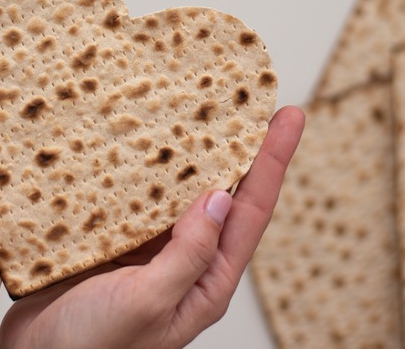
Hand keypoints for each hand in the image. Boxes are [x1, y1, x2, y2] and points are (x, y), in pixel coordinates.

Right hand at [0, 106, 304, 348]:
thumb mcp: (147, 304)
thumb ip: (188, 255)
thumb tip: (220, 199)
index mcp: (205, 281)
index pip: (251, 212)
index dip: (273, 161)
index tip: (287, 117)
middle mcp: (185, 260)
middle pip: (225, 193)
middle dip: (242, 146)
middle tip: (252, 99)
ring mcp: (151, 248)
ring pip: (180, 188)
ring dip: (192, 149)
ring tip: (204, 105)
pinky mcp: (116, 238)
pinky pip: (138, 193)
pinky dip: (144, 164)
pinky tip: (142, 137)